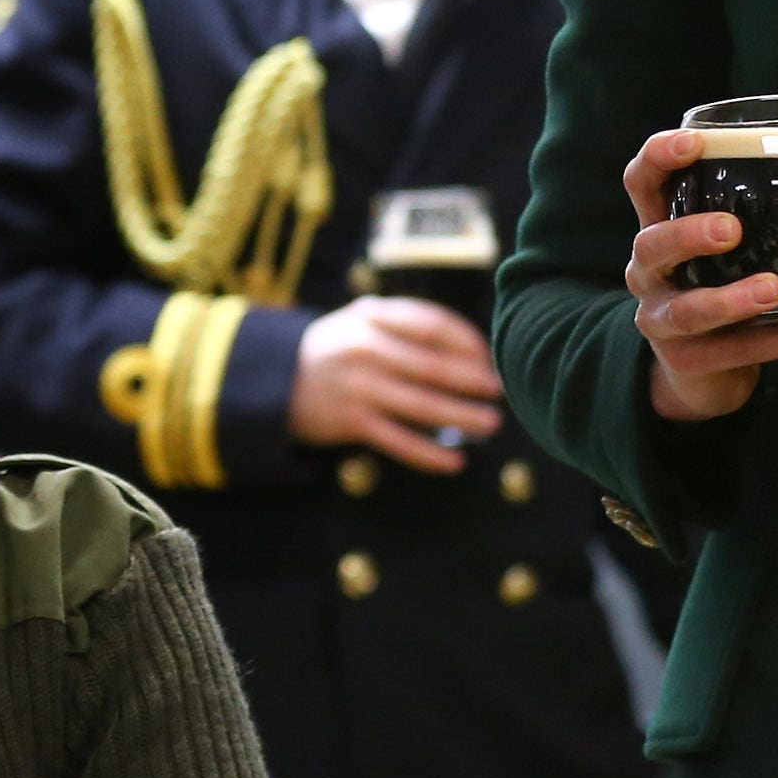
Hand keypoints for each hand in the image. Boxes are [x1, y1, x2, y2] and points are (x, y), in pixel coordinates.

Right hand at [291, 296, 502, 472]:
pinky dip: (429, 453)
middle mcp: (366, 349)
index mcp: (373, 316)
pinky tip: (455, 461)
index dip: (468, 341)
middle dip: (473, 380)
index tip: (489, 357)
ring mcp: (358, 387)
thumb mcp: (364, 319)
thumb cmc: (340, 346)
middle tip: (501, 390)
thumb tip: (474, 347)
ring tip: (491, 423)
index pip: (433, 324)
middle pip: (433, 366)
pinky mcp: (351, 423)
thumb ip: (409, 322)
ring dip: (462, 416)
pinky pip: (399, 441)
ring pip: (421, 405)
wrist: (276, 379)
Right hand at [623, 126, 777, 423]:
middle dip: (688, 233)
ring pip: (686, 309)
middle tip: (731, 229)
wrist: (700, 371)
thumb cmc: (721, 284)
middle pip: (651, 243)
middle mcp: (649, 270)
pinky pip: (737, 351)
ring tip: (775, 290)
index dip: (660, 157)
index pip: (642, 182)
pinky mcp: (688, 360)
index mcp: (661, 225)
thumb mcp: (743, 248)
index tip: (695, 143)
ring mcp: (662, 318)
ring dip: (731, 299)